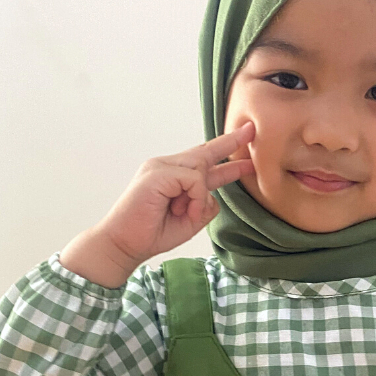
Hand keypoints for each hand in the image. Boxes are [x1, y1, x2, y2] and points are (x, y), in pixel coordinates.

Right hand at [96, 121, 255, 266]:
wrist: (125, 244)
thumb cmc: (154, 233)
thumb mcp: (191, 220)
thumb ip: (205, 204)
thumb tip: (212, 193)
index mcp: (175, 177)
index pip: (206, 163)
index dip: (228, 156)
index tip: (248, 150)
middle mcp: (167, 167)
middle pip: (205, 152)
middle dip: (230, 142)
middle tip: (251, 131)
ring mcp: (161, 167)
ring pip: (201, 170)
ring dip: (199, 197)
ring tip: (182, 214)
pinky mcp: (157, 173)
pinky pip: (194, 180)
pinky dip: (195, 198)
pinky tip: (181, 211)